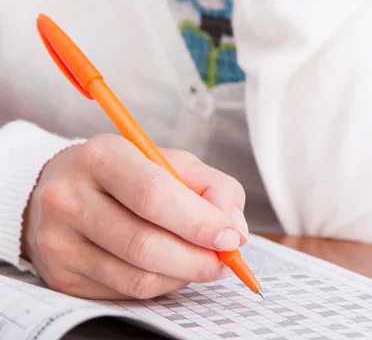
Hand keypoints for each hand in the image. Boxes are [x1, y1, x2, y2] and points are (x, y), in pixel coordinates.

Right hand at [20, 133, 248, 299]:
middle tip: (225, 259)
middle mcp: (70, 198)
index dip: (199, 222)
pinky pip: (127, 292)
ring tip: (202, 262)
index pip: (154, 195)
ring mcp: (59, 241)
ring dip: (184, 276)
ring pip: (138, 277)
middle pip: (145, 244)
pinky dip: (162, 284)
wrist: (65, 189)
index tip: (230, 236)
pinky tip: (171, 268)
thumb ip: (214, 187)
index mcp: (102, 156)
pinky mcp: (62, 275)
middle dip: (198, 259)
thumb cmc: (130, 175)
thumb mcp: (174, 163)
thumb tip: (234, 228)